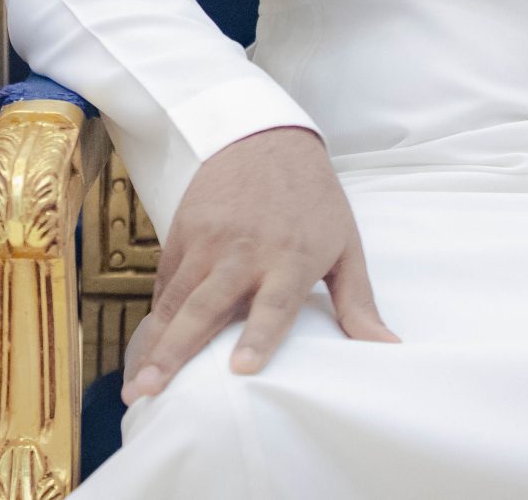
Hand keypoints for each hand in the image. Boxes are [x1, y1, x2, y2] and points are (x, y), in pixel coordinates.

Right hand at [123, 126, 394, 404]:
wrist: (265, 137)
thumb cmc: (313, 198)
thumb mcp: (345, 244)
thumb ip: (358, 301)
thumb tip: (388, 347)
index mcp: (290, 257)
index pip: (273, 304)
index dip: (258, 336)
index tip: (241, 369)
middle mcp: (243, 251)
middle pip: (206, 307)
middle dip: (177, 351)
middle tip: (152, 390)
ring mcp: (207, 241)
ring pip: (176, 299)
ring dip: (154, 343)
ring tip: (139, 385)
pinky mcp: (183, 231)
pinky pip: (166, 281)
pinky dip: (156, 315)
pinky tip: (145, 349)